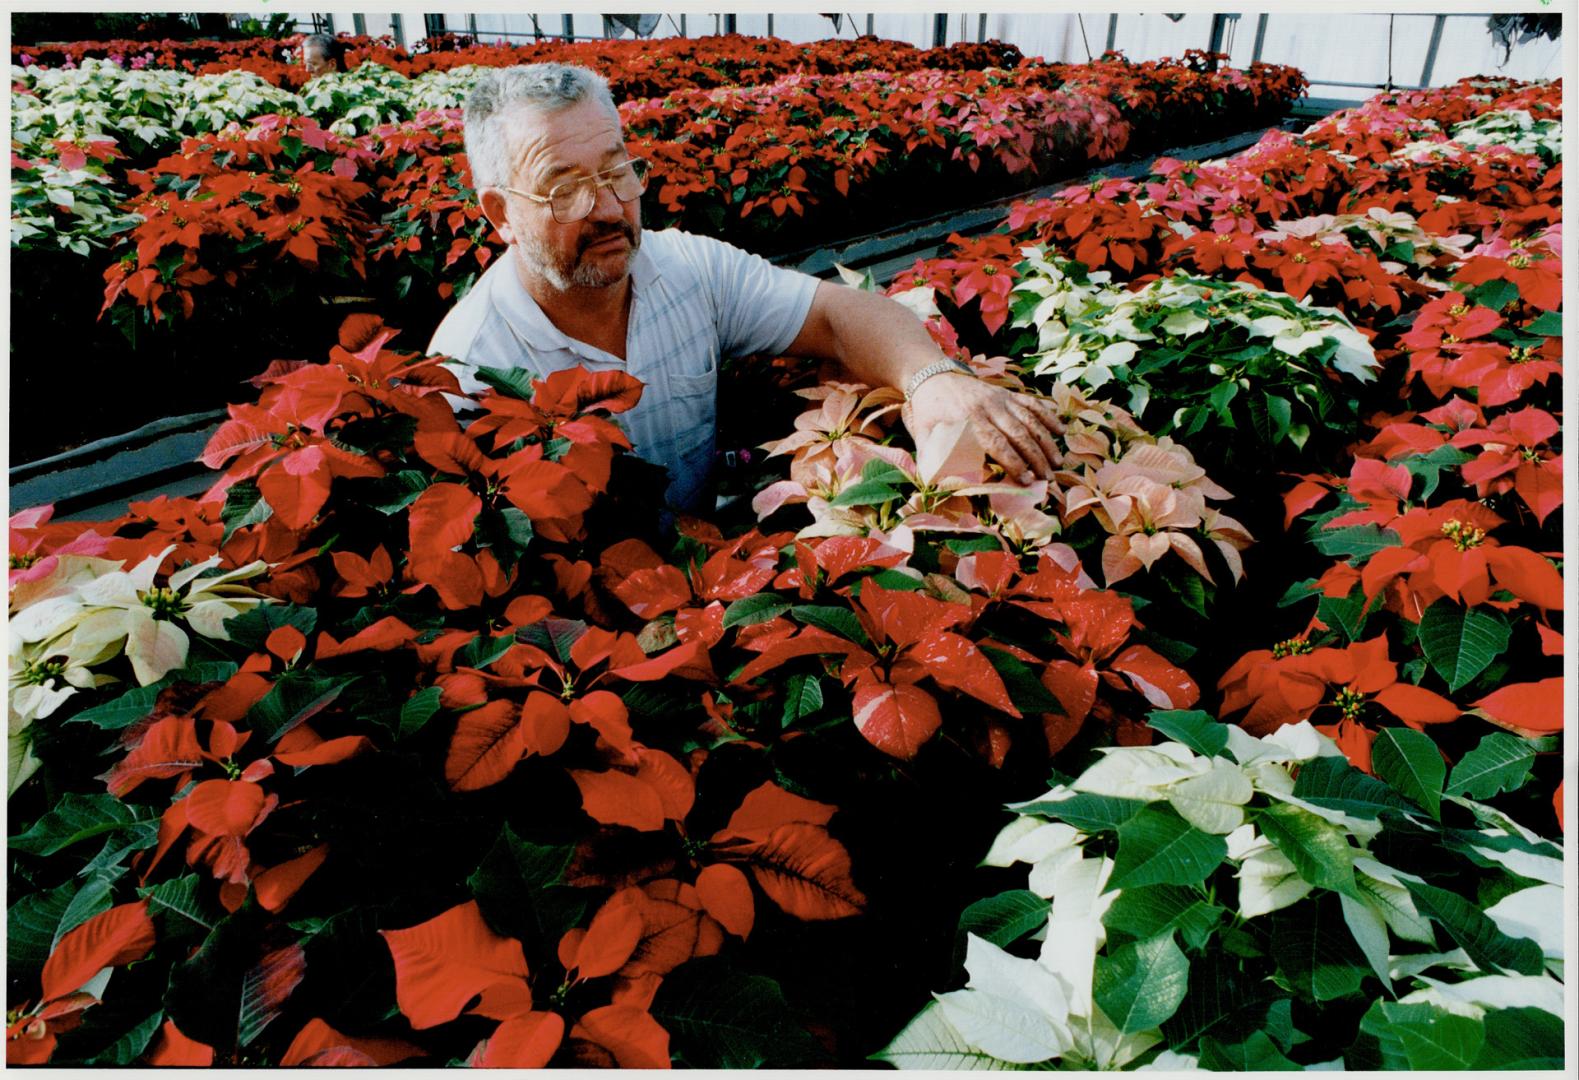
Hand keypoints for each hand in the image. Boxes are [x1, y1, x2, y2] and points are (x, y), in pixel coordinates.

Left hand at [904, 370, 1065, 482]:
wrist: (932, 375)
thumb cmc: (928, 409)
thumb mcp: (922, 432)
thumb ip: (929, 457)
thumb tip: (932, 483)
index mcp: (969, 419)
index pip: (997, 443)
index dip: (1014, 462)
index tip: (1027, 480)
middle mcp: (989, 407)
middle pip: (1019, 434)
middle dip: (1036, 457)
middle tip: (1048, 478)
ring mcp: (1001, 398)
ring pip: (1030, 420)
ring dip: (1046, 441)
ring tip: (1058, 462)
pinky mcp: (1007, 393)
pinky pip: (1032, 403)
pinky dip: (1048, 416)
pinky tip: (1061, 431)